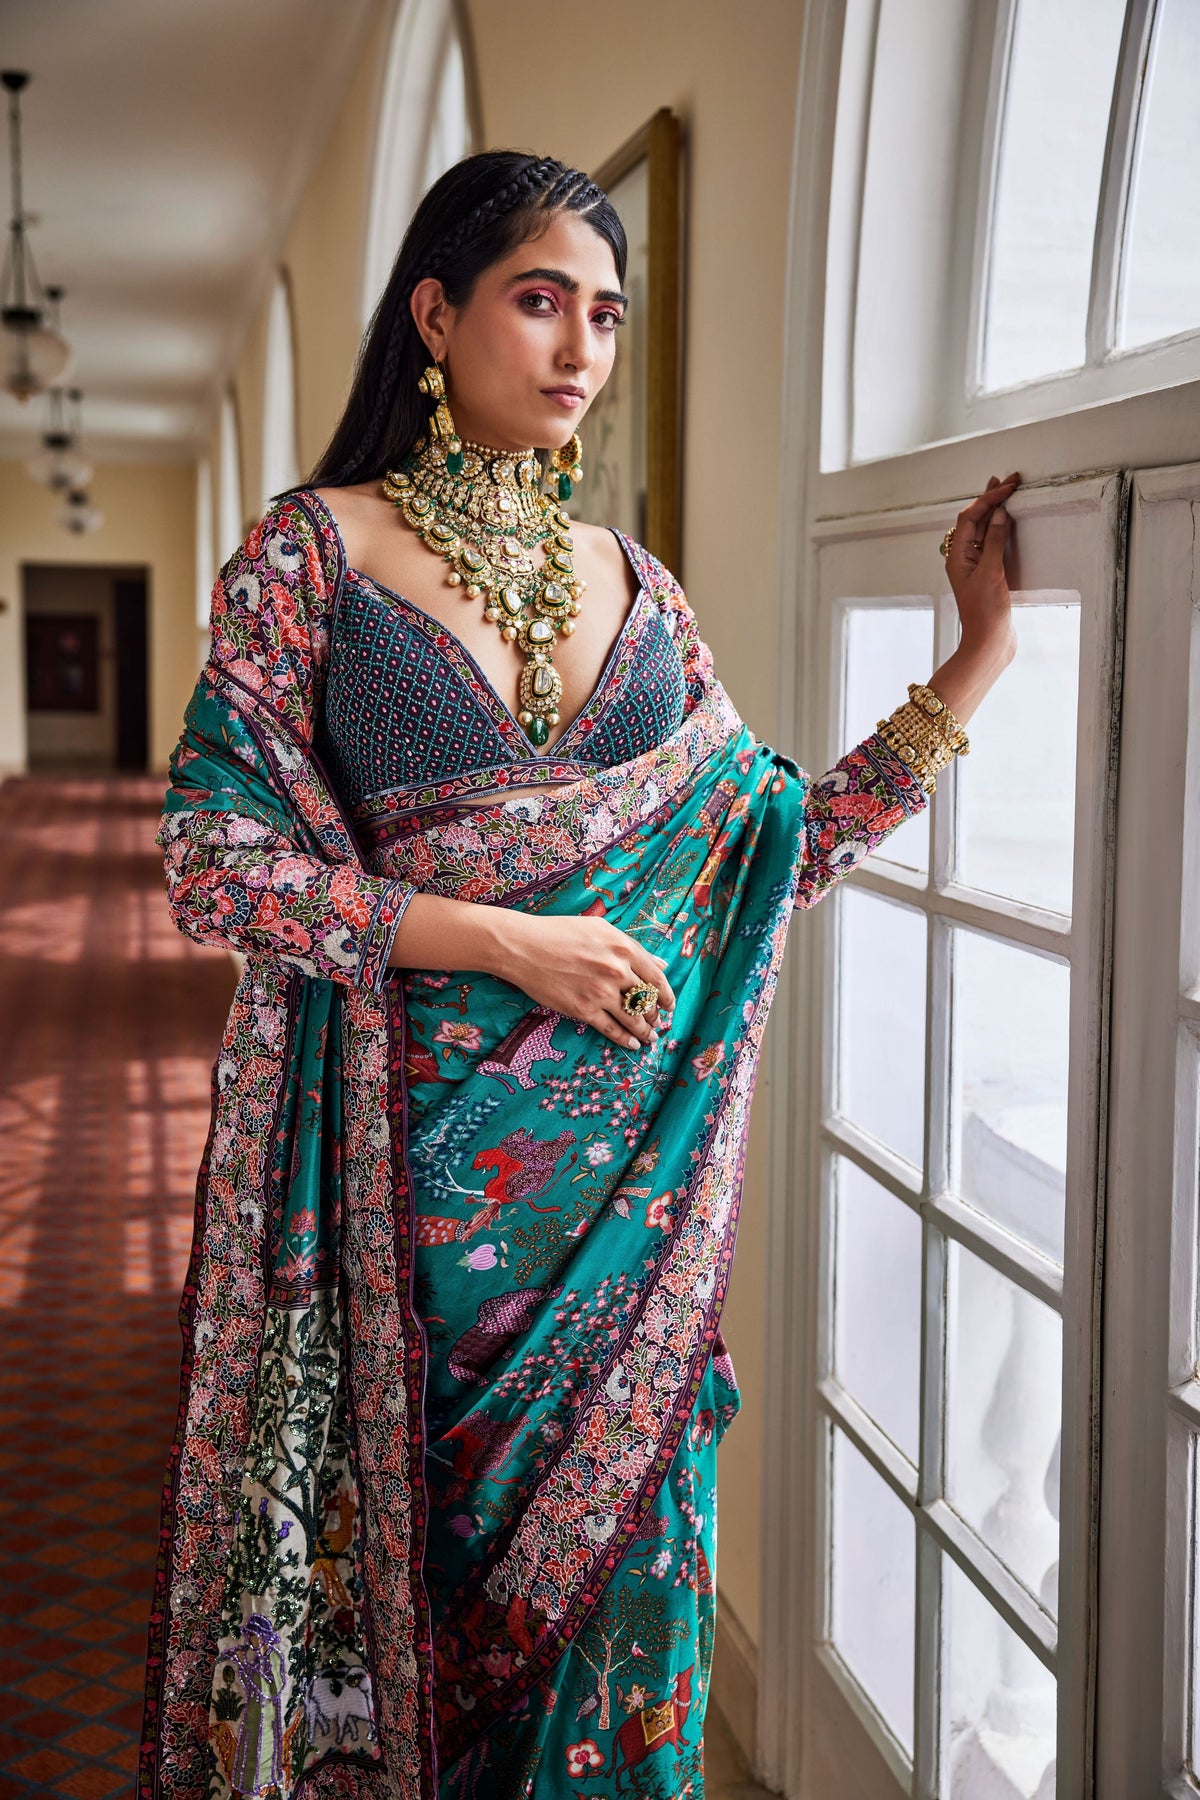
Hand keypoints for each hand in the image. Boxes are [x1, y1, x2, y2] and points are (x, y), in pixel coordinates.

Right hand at [496, 913, 675, 1051]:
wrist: (524, 947)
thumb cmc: (560, 932)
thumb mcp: (601, 929)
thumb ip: (633, 947)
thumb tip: (660, 964)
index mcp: (624, 948)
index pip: (657, 979)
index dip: (667, 996)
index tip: (670, 1005)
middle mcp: (617, 971)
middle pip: (646, 1001)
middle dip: (655, 1015)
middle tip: (657, 1022)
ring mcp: (600, 993)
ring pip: (632, 1019)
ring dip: (645, 1031)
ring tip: (650, 1038)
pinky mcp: (583, 1010)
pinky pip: (611, 1029)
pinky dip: (624, 1039)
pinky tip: (632, 1044)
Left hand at [944, 471, 1019, 656]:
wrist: (989, 645)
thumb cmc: (985, 613)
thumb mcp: (991, 573)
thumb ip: (993, 541)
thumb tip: (998, 513)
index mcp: (957, 557)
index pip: (969, 517)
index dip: (987, 498)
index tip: (1007, 485)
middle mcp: (963, 560)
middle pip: (974, 521)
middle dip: (990, 498)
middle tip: (1008, 479)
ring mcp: (976, 568)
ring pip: (982, 531)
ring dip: (994, 511)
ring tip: (1004, 492)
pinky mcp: (989, 576)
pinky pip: (993, 545)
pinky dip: (1001, 530)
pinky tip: (1008, 523)